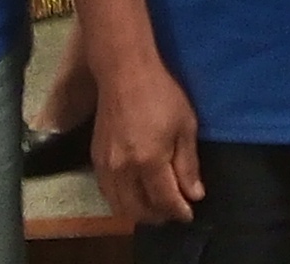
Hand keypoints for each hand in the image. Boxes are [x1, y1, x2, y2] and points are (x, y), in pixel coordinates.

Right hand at [87, 54, 205, 224]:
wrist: (124, 73)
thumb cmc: (161, 95)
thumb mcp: (185, 126)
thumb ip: (188, 165)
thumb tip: (194, 195)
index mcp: (149, 161)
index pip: (164, 201)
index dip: (179, 212)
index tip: (189, 214)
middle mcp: (123, 169)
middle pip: (139, 210)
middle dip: (159, 216)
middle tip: (173, 212)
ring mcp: (106, 166)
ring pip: (119, 206)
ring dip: (138, 212)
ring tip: (155, 207)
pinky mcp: (95, 159)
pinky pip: (107, 193)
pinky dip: (122, 201)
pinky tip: (134, 195)